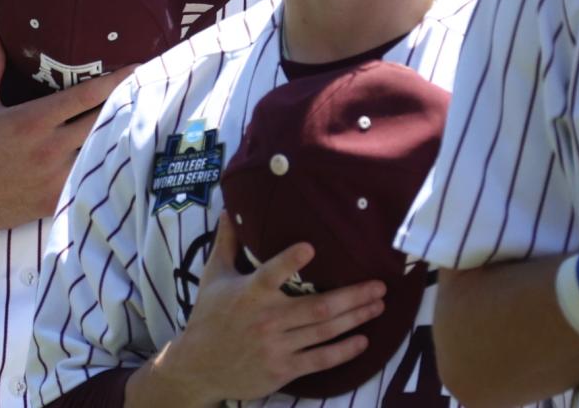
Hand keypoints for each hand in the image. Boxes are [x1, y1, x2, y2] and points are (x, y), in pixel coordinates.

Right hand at [0, 23, 132, 233]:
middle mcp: (49, 148)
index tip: (138, 68)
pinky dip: (104, 168)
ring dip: (119, 137)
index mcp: (32, 120)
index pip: (84, 96)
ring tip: (144, 121)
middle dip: (126, 106)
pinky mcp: (56, 201)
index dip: (115, 81)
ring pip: (101, 153)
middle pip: (102, 122)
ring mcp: (56, 178)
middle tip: (149, 92)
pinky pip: (90, 182)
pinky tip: (120, 159)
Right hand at [138, 215, 384, 406]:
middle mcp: (266, 319)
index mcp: (249, 293)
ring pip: (324, 332)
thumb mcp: (213, 276)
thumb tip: (230, 209)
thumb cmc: (208, 316)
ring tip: (378, 305)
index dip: (289, 261)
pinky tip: (363, 341)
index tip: (310, 247)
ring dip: (356, 319)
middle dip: (352, 296)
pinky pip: (320, 359)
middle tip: (380, 286)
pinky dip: (344, 351)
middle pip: (317, 308)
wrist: (198, 366)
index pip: (271, 274)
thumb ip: (227, 242)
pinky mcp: (283, 369)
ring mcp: (276, 346)